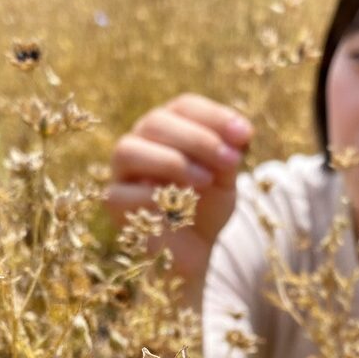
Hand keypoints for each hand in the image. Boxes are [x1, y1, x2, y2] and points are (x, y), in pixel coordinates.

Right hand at [106, 93, 253, 289]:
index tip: (245, 136)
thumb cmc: (207, 207)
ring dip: (171, 161)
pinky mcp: (114, 202)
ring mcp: (121, 171)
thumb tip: (240, 134)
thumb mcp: (226, 179)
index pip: (184, 106)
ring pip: (129, 149)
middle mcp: (140, 141)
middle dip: (198, 139)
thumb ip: (230, 155)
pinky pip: (123, 192)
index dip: (214, 116)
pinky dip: (154, 194)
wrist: (195, 250)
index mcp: (168, 128)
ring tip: (206, 181)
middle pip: (156, 122)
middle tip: (230, 160)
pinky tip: (181, 205)